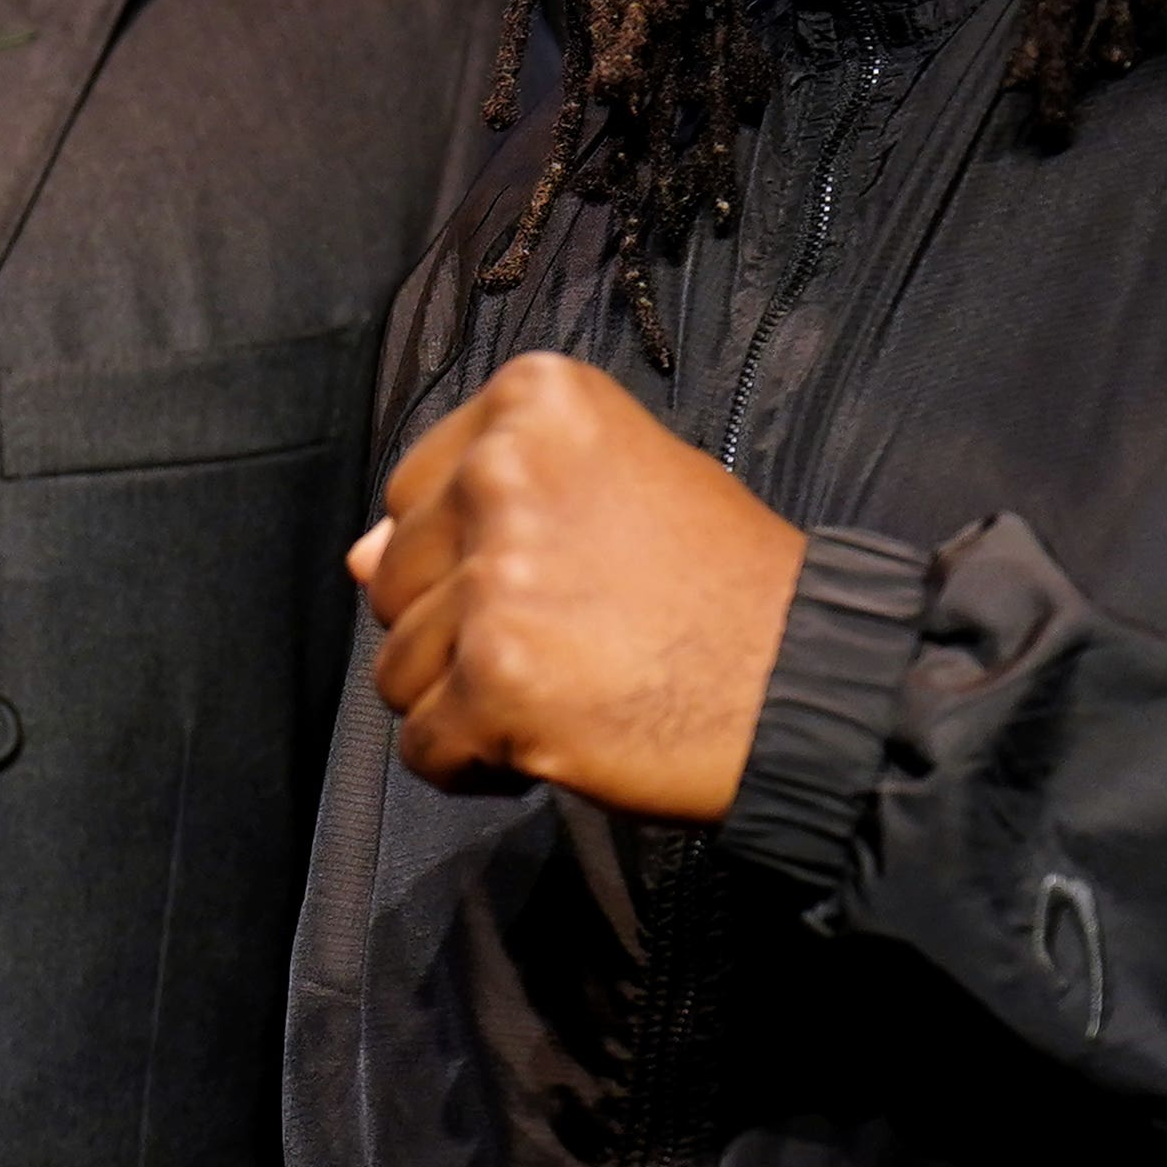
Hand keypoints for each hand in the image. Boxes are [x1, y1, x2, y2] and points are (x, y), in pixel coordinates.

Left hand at [347, 353, 807, 819]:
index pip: (412, 493)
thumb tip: (356, 559)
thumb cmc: (724, 585)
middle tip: (562, 645)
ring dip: (464, 702)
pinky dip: (472, 765)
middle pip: (394, 581)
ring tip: (564, 693)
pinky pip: (421, 746)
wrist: (810, 683)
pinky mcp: (497, 678)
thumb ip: (482, 506)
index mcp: (533, 401)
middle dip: (458, 633)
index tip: (543, 579)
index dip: (464, 557)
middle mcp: (503, 472)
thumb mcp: (618, 492)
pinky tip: (549, 746)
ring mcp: (497, 577)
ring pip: (398, 670)